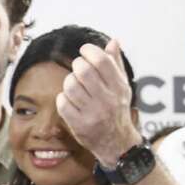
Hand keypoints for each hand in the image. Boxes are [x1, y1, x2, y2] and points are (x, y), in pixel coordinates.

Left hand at [54, 39, 140, 166]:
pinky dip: (62, 99)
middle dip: (77, 65)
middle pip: (83, 70)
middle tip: (78, 68)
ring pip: (70, 85)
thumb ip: (116, 64)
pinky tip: (69, 101)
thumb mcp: (122, 87)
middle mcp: (107, 100)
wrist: (117, 143)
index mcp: (119, 87)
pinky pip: (62, 103)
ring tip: (74, 85)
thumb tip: (113, 41)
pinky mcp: (79, 125)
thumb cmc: (117, 110)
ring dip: (68, 81)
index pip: (101, 60)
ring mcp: (92, 113)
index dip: (89, 50)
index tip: (84, 51)